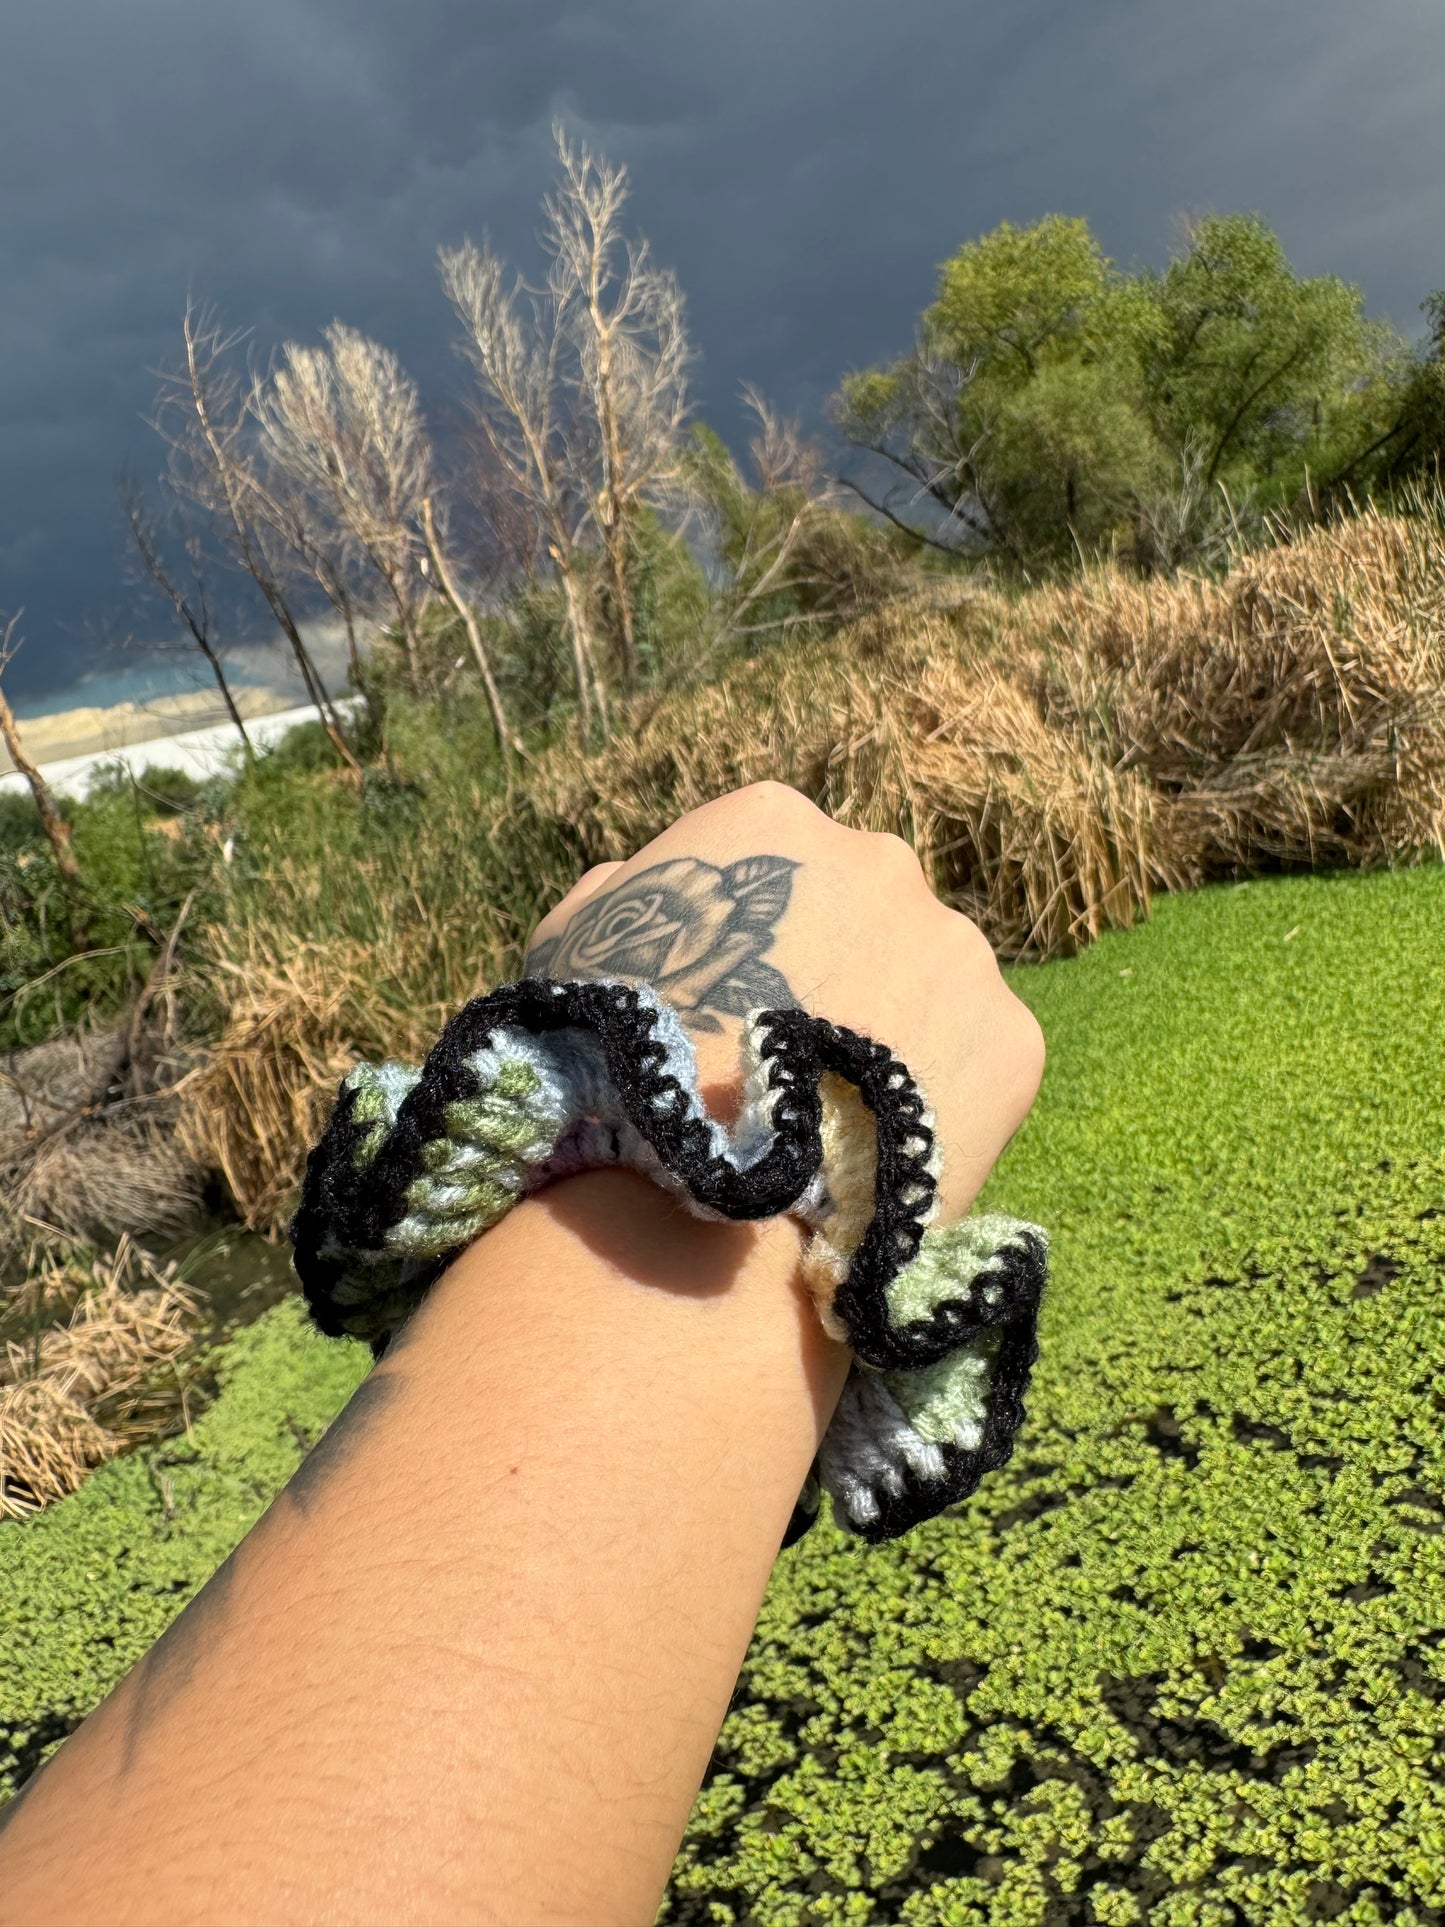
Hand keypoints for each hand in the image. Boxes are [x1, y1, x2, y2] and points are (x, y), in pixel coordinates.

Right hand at [526, 782, 1043, 1218]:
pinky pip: (975, 1056)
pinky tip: (881, 1144)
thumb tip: (639, 889)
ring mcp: (957, 946)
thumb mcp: (570, 951)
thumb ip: (623, 898)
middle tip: (787, 1059)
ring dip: (893, 1029)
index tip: (725, 999)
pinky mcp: (1012, 1034)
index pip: (770, 858)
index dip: (745, 936)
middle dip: (835, 969)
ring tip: (835, 1116)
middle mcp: (880, 859)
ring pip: (929, 980)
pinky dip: (937, 1093)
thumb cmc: (614, 1068)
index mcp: (772, 822)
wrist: (706, 1200)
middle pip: (864, 908)